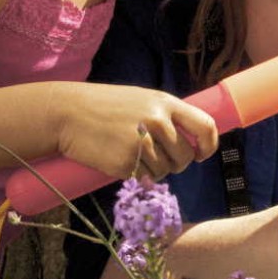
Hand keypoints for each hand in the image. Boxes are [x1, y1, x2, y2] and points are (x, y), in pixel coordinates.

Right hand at [51, 81, 218, 178]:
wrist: (68, 113)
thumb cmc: (107, 107)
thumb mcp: (143, 101)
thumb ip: (167, 116)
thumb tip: (191, 141)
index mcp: (166, 103)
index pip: (205, 126)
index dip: (209, 144)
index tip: (202, 154)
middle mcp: (158, 122)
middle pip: (186, 155)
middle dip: (178, 163)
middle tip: (162, 160)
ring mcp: (142, 143)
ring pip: (166, 170)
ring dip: (156, 170)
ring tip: (134, 155)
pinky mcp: (126, 163)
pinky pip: (145, 178)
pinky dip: (138, 175)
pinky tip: (122, 161)